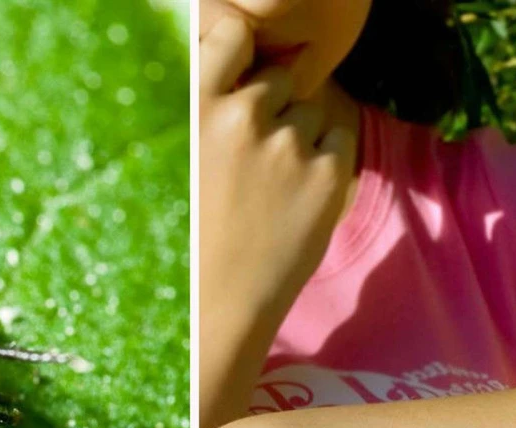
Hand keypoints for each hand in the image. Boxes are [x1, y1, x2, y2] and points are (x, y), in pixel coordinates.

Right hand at [199, 12, 355, 315]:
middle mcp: (240, 116)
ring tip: (271, 191)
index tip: (242, 76)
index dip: (243, 52)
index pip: (231, 36)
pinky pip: (339, 140)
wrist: (218, 303)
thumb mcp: (176, 162)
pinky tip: (296, 200)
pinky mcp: (328, 173)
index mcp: (194, 109)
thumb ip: (203, 115)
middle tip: (251, 164)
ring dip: (300, 139)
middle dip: (273, 109)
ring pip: (310, 113)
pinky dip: (326, 163)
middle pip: (278, 80)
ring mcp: (288, 143)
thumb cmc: (189, 235)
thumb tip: (237, 73)